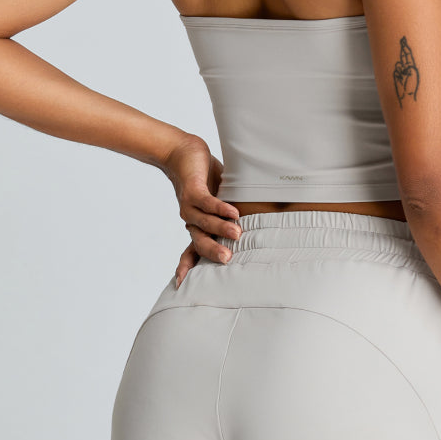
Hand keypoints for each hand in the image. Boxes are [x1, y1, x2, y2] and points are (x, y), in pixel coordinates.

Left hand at [162, 133, 241, 286]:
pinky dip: (219, 208)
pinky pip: (206, 203)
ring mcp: (189, 207)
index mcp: (199, 227)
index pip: (194, 252)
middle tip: (228, 259)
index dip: (189, 268)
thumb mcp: (220, 202)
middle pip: (199, 243)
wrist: (184, 154)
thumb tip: (257, 230)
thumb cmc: (205, 179)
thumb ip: (232, 218)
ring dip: (221, 228)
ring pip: (204, 223)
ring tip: (237, 232)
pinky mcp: (192, 191)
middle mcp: (192, 221)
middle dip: (212, 252)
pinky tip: (232, 210)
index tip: (183, 286)